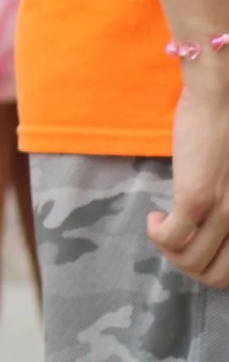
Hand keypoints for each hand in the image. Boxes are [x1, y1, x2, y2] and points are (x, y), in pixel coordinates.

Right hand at [152, 62, 228, 285]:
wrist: (222, 100)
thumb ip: (228, 201)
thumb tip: (210, 221)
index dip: (210, 265)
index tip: (194, 244)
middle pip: (214, 276)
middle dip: (188, 266)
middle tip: (176, 240)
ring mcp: (222, 213)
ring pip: (189, 262)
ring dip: (168, 250)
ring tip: (162, 224)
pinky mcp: (195, 198)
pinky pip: (170, 238)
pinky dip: (156, 234)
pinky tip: (154, 216)